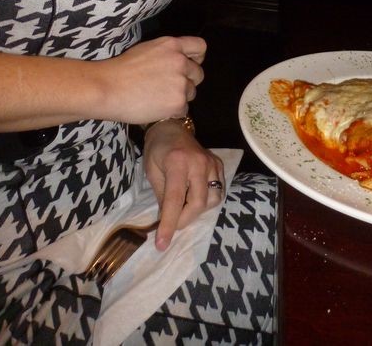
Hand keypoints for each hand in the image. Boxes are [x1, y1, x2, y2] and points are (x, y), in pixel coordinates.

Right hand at [102, 36, 205, 123]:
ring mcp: (181, 82)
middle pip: (198, 73)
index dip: (196, 58)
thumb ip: (167, 54)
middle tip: (168, 88)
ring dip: (179, 97)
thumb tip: (177, 62)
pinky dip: (172, 112)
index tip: (188, 66)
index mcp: (172, 45)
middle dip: (187, 81)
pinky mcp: (178, 102)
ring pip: (191, 93)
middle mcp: (180, 61)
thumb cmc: (120, 70)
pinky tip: (156, 108)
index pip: (200, 47)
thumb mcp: (147, 50)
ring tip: (158, 99)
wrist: (107, 88)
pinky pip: (184, 110)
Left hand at [143, 120, 224, 249]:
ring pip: (212, 199)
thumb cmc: (157, 150)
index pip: (175, 200)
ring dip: (197, 211)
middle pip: (199, 203)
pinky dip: (207, 201)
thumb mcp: (152, 172)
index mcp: (177, 162)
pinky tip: (194, 197)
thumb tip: (168, 221)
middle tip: (172, 225)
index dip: (169, 224)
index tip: (162, 244)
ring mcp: (212, 162)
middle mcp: (198, 162)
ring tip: (183, 208)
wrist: (171, 127)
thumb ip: (162, 196)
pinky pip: (218, 191)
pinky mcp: (219, 164)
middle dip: (185, 220)